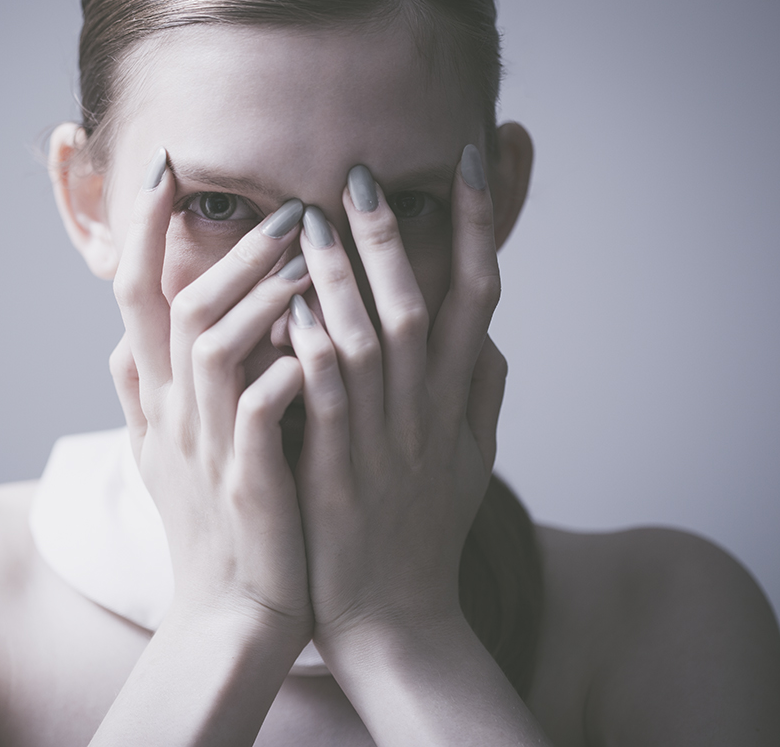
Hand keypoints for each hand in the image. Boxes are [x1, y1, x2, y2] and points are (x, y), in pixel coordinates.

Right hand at [109, 148, 314, 639]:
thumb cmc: (210, 533)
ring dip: (256, 294)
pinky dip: (282, 367)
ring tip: (309, 259)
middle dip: (225, 249)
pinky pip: (257, 409)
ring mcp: (204, 446)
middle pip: (174, 305)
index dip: (145, 230)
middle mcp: (173, 413)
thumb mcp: (160, 461)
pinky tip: (315, 341)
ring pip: (211, 343)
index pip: (136, 296)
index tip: (167, 167)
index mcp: (159, 400)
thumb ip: (141, 398)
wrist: (230, 618)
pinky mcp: (245, 481)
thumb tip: (120, 347)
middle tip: (285, 209)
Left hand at [286, 145, 507, 646]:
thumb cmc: (423, 533)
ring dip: (344, 278)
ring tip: (312, 219)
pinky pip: (325, 398)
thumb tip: (489, 336)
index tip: (468, 161)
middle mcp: (427, 413)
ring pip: (370, 342)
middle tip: (362, 175)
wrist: (394, 618)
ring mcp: (384, 442)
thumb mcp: (471, 462)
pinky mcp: (337, 472)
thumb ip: (482, 395)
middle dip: (394, 238)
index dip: (477, 227)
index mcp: (458, 403)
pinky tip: (290, 304)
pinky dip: (311, 348)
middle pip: (420, 306)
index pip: (477, 297)